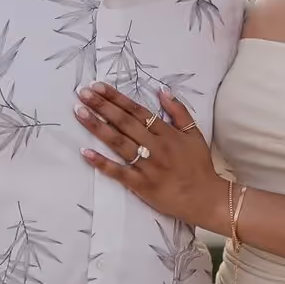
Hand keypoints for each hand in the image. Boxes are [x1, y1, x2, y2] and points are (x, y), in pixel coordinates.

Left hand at [75, 82, 221, 229]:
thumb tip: (162, 91)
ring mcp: (146, 165)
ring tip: (80, 113)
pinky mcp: (140, 185)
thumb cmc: (198, 165)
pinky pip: (118, 172)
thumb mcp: (194, 134)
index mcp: (166, 133)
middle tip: (83, 93)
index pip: (137, 111)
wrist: (204, 197)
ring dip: (98, 127)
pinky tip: (85, 152)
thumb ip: (179, 112)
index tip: (99, 86)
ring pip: (119, 142)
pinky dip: (102, 162)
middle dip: (102, 106)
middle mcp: (155, 146)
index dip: (117, 98)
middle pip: (124, 122)